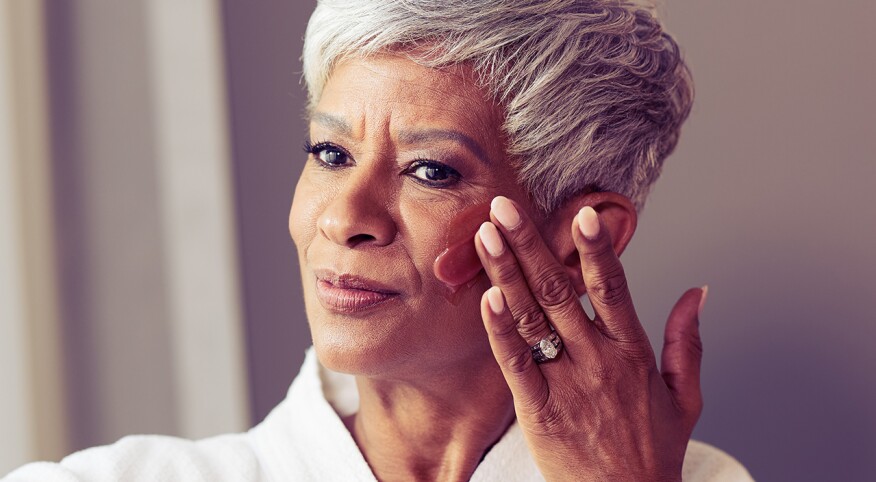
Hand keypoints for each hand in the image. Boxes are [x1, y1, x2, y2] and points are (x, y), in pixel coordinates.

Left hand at [474, 196, 704, 481]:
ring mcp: (567, 383)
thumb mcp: (684, 396)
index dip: (595, 248)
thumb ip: (687, 340)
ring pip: (533, 317)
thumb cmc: (652, 452)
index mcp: (633, 352)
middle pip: (560, 290)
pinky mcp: (539, 409)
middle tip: (506, 206)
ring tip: (486, 236)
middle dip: (530, 244)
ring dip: (506, 273)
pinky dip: (501, 329)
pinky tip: (486, 297)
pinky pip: (515, 363)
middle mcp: (598, 360)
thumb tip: (698, 291)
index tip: (581, 212)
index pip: (613, 287)